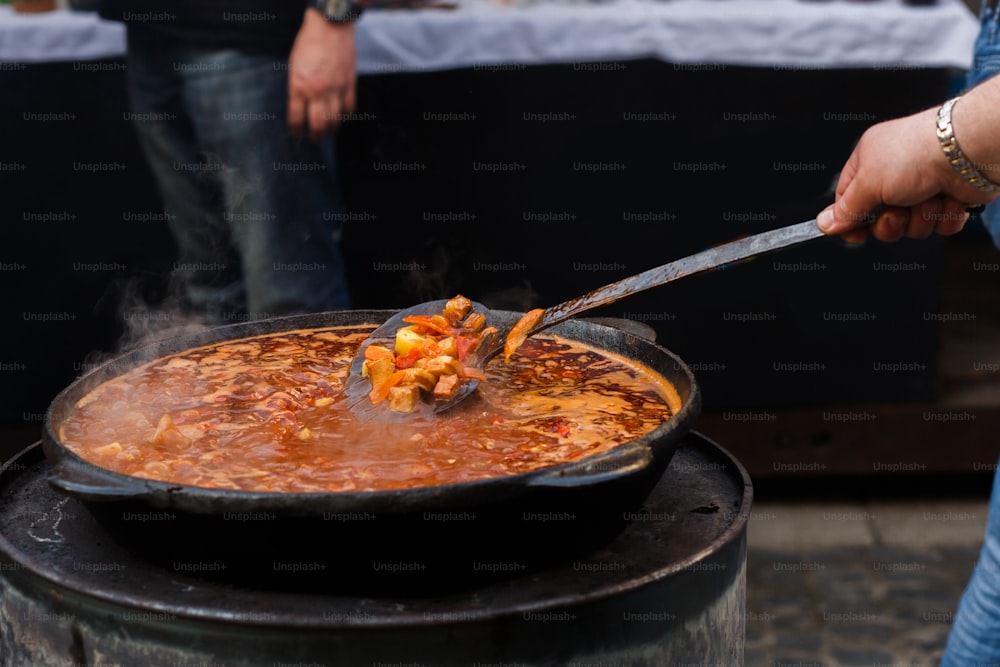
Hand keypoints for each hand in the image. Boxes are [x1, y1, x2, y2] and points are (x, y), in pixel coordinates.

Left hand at [287, 8, 357, 139]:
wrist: (330, 26)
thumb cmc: (309, 42)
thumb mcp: (293, 65)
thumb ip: (297, 87)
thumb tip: (300, 105)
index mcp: (298, 86)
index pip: (295, 118)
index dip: (295, 130)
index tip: (296, 133)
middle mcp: (316, 92)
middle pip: (317, 125)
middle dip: (315, 136)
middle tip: (314, 138)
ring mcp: (335, 89)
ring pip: (335, 121)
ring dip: (331, 130)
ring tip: (328, 131)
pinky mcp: (350, 84)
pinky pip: (350, 109)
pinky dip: (346, 116)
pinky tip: (342, 117)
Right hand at [817, 107, 994, 243]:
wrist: (969, 151)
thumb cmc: (918, 152)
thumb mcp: (868, 182)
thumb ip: (845, 209)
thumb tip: (823, 224)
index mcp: (870, 162)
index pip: (848, 200)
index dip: (851, 221)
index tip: (855, 235)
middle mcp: (895, 174)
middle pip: (879, 219)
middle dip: (890, 222)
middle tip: (897, 211)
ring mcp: (923, 187)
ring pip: (910, 226)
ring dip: (919, 219)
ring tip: (927, 198)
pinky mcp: (948, 198)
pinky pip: (938, 226)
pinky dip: (943, 217)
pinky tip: (947, 199)